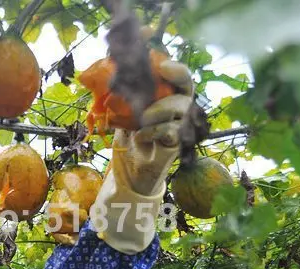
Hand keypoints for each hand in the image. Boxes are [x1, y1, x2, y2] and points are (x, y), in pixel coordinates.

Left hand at [113, 58, 193, 195]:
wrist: (128, 172)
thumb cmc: (127, 140)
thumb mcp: (122, 114)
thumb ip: (124, 95)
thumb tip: (113, 73)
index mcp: (167, 99)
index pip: (181, 80)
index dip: (178, 70)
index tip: (163, 66)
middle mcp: (178, 112)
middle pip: (187, 92)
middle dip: (171, 87)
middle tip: (149, 100)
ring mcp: (180, 128)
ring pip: (182, 108)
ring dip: (158, 110)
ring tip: (141, 120)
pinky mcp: (175, 144)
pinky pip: (172, 131)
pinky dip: (153, 131)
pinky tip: (139, 136)